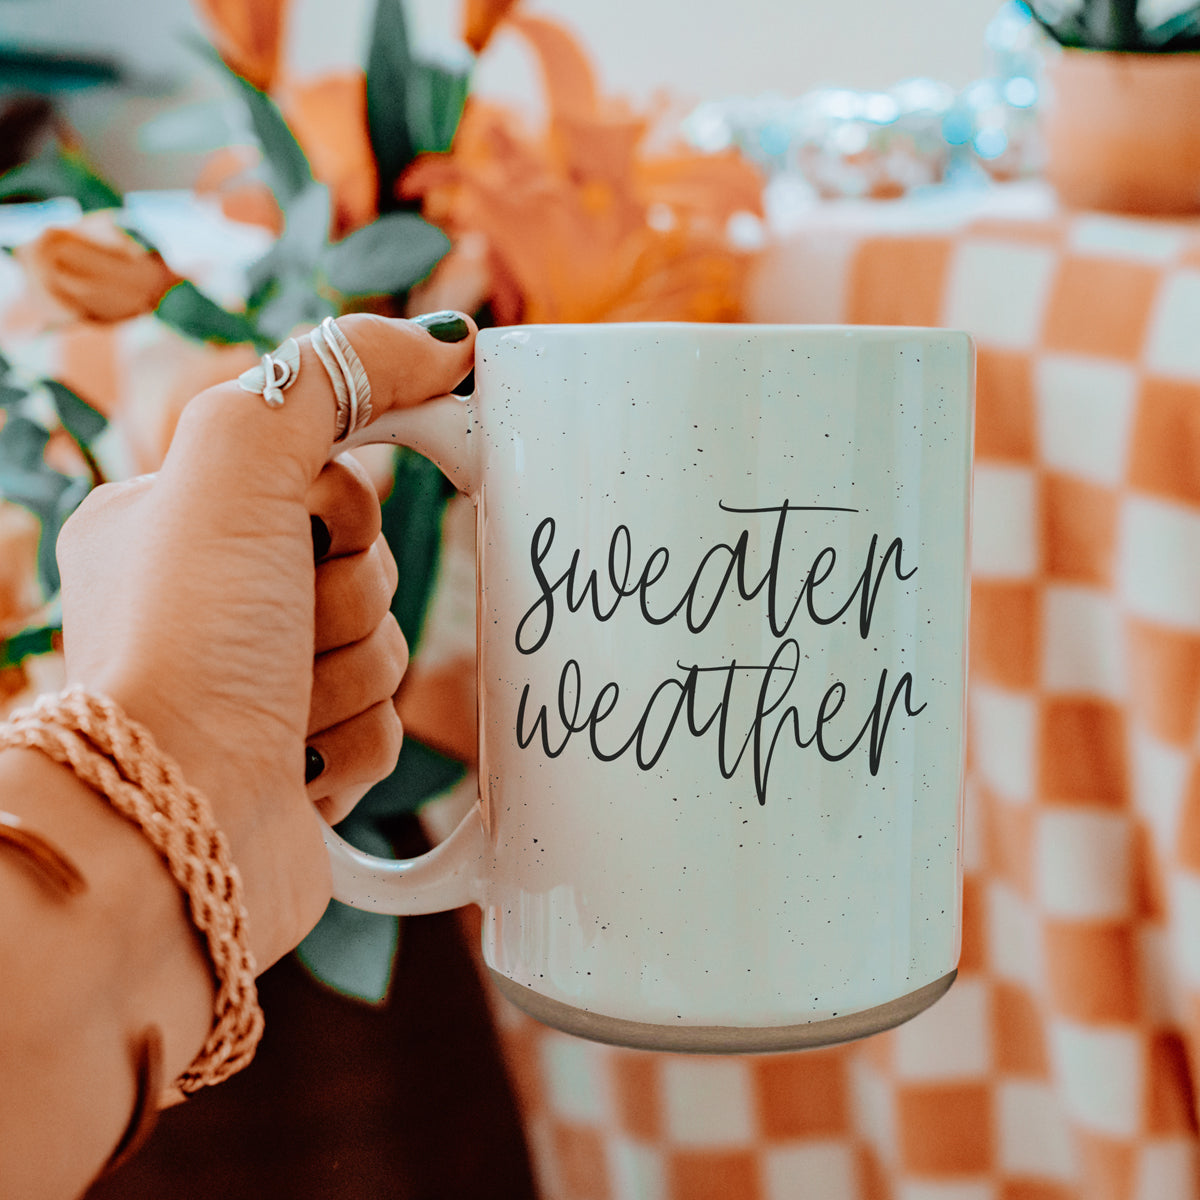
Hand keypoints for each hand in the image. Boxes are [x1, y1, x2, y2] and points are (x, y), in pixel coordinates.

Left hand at [54, 313, 475, 969]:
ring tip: (280, 713)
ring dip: (349, 680)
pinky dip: (352, 747)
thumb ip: (330, 377)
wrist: (170, 828)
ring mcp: (256, 689)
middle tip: (279, 634)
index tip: (310, 537)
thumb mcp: (234, 464)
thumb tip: (445, 339)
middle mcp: (213, 603)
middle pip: (368, 571)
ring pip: (382, 652)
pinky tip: (296, 767)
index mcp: (178, 522)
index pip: (331, 481)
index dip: (343, 511)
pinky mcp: (300, 764)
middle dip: (346, 605)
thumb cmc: (184, 643)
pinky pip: (383, 729)